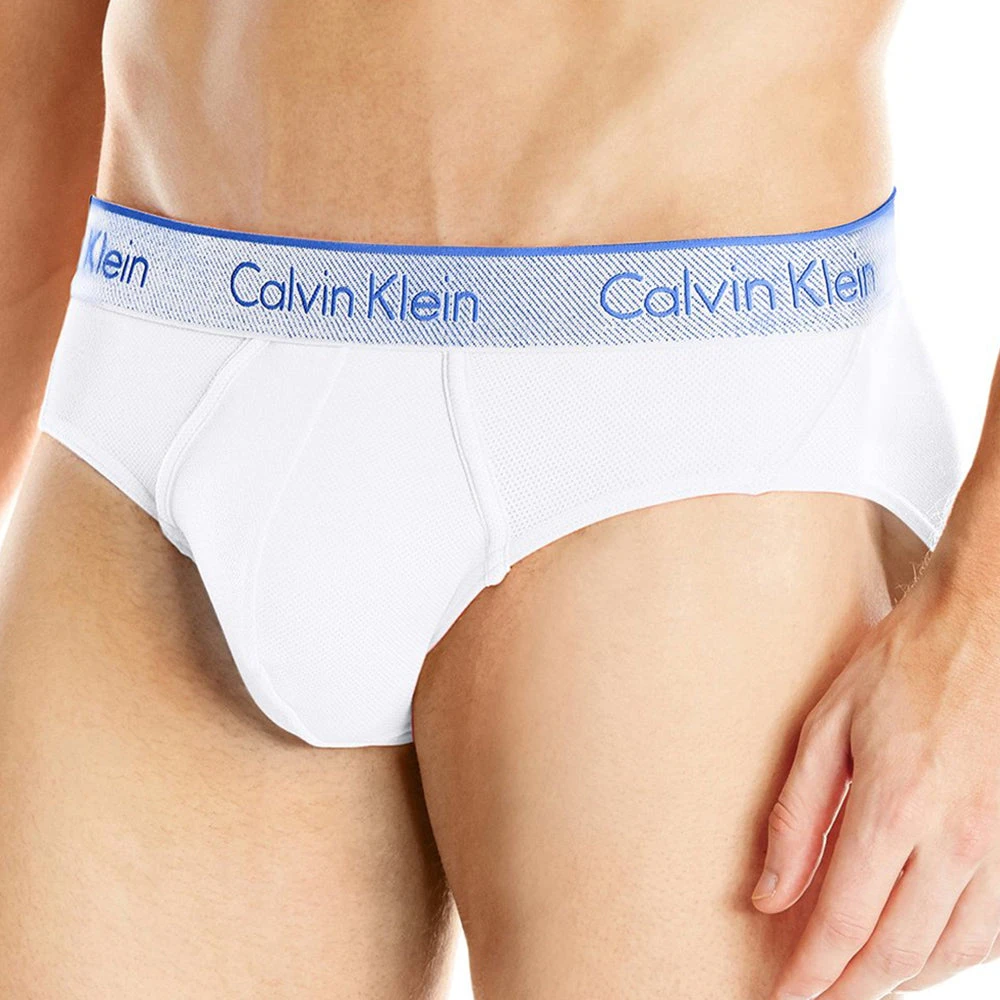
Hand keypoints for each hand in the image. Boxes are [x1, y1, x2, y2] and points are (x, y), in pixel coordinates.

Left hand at [753, 552, 999, 998]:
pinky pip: (991, 927)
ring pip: (951, 952)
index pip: (842, 922)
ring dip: (900, 980)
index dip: (809, 973)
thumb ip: (797, 816)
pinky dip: (951, 954)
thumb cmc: (901, 665)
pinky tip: (922, 951)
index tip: (782, 998)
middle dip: (849, 989)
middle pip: (897, 953)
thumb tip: (769, 893)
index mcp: (894, 809)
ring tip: (858, 984)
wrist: (986, 626)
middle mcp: (956, 842)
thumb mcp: (826, 726)